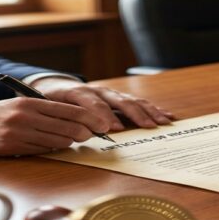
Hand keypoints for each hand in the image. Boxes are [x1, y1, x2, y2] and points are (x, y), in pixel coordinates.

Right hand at [0, 98, 110, 154]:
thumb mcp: (18, 105)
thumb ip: (43, 111)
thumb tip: (75, 122)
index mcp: (29, 103)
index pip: (68, 110)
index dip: (89, 118)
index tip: (102, 124)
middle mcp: (25, 117)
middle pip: (67, 127)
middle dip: (84, 133)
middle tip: (92, 136)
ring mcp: (18, 134)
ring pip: (57, 141)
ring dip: (68, 142)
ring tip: (74, 140)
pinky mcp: (12, 148)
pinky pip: (41, 151)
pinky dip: (51, 149)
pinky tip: (53, 146)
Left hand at [32, 78, 173, 131]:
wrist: (56, 86)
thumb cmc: (53, 102)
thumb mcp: (51, 109)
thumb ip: (64, 119)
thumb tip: (80, 133)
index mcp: (79, 93)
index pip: (93, 103)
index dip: (103, 115)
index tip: (111, 128)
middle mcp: (99, 91)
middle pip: (120, 101)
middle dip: (134, 114)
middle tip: (147, 126)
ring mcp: (111, 94)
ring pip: (133, 101)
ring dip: (149, 112)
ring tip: (161, 122)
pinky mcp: (120, 98)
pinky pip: (139, 103)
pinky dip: (153, 109)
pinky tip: (166, 116)